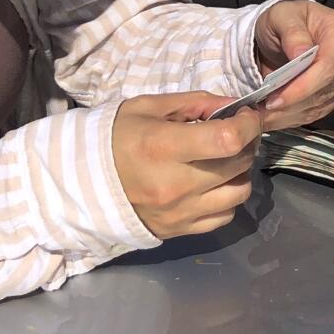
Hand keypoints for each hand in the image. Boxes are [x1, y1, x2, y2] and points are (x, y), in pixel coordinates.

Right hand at [111, 92, 261, 239]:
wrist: (84, 183)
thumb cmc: (118, 138)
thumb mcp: (151, 107)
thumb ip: (196, 102)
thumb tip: (235, 104)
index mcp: (164, 147)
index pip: (227, 139)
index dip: (249, 125)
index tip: (248, 115)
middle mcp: (176, 185)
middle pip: (238, 164)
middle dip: (247, 143)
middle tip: (237, 133)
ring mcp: (179, 212)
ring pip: (239, 193)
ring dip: (241, 173)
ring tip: (226, 160)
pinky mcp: (180, 230)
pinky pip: (225, 216)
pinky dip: (228, 198)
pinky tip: (215, 184)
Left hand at [253, 0, 333, 129]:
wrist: (290, 33)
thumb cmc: (286, 20)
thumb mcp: (281, 16)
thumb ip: (291, 32)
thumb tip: (301, 52)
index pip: (329, 65)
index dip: (303, 87)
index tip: (275, 99)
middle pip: (329, 88)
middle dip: (294, 104)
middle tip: (263, 111)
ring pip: (326, 104)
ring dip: (294, 114)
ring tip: (266, 116)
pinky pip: (326, 112)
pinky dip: (300, 117)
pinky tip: (280, 116)